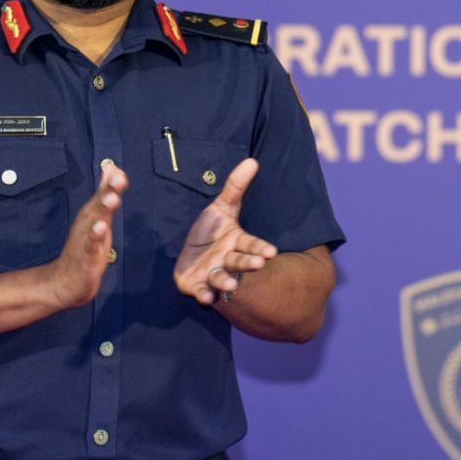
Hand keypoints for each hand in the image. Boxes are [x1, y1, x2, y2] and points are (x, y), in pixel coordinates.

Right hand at [44, 161, 124, 310]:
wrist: (65, 281)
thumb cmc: (85, 247)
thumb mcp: (98, 217)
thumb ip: (105, 192)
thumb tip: (112, 167)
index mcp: (92, 214)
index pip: (103, 194)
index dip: (112, 183)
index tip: (119, 170)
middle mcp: (87, 223)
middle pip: (99, 204)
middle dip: (109, 190)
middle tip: (118, 178)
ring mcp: (85, 239)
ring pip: (95, 222)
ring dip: (103, 210)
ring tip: (112, 199)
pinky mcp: (85, 256)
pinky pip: (90, 245)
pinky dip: (95, 236)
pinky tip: (100, 228)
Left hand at [173, 158, 277, 304]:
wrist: (190, 255)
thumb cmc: (210, 232)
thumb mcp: (221, 207)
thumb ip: (235, 187)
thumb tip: (252, 160)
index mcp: (237, 243)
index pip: (251, 245)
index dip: (259, 248)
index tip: (270, 253)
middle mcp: (228, 260)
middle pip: (239, 262)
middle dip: (247, 264)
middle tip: (257, 264)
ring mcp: (213, 274)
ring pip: (223, 279)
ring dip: (227, 282)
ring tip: (230, 285)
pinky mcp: (198, 286)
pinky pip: (202, 292)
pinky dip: (205, 296)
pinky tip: (206, 298)